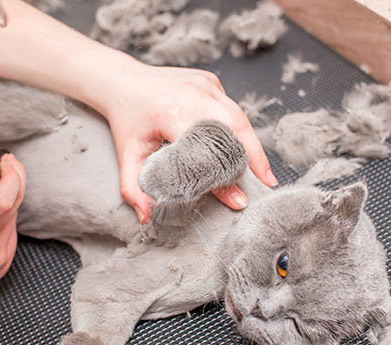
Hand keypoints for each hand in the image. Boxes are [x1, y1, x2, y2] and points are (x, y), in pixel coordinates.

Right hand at [0, 143, 25, 319]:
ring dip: (5, 199)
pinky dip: (1, 218)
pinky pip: (10, 231)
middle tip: (2, 166)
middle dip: (12, 179)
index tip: (4, 159)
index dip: (11, 173)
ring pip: (13, 216)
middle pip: (15, 202)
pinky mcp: (4, 264)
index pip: (4, 196)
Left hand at [101, 63, 276, 223]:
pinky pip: (230, 108)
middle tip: (267, 184)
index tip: (237, 199)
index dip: (223, 177)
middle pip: (235, 128)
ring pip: (238, 117)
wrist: (123, 82)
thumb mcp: (126, 155)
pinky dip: (239, 128)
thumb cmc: (127, 121)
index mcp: (171, 113)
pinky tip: (245, 149)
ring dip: (251, 144)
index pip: (206, 150)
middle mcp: (192, 94)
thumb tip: (146, 217)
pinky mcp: (210, 81)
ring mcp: (205, 84)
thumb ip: (132, 189)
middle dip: (253, 157)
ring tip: (263, 172)